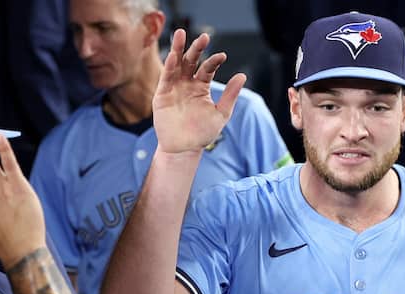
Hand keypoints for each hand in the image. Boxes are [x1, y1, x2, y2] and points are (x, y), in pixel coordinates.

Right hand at [153, 29, 246, 154]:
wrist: (185, 148)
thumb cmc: (203, 133)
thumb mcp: (221, 114)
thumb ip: (230, 95)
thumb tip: (242, 76)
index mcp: (201, 87)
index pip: (208, 68)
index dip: (214, 61)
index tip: (222, 56)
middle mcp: (187, 84)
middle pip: (191, 61)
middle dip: (197, 48)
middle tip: (204, 37)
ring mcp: (174, 87)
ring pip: (176, 64)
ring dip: (178, 49)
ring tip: (181, 34)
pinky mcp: (162, 94)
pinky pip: (166, 77)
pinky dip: (169, 66)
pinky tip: (174, 56)